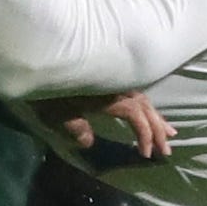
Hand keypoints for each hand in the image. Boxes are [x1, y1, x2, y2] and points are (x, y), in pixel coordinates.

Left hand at [33, 89, 175, 158]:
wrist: (37, 51)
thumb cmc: (45, 83)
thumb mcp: (55, 112)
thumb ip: (75, 128)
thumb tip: (88, 141)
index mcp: (109, 95)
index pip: (137, 117)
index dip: (145, 136)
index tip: (146, 154)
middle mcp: (117, 85)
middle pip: (146, 107)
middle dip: (158, 130)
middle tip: (167, 150)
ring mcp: (113, 78)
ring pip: (142, 98)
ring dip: (156, 117)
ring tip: (169, 133)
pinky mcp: (107, 75)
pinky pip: (133, 91)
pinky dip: (145, 105)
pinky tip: (147, 110)